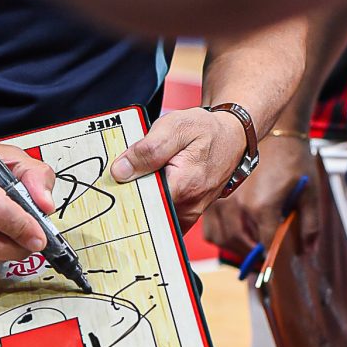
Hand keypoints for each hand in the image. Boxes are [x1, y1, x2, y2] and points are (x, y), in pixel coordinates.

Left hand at [110, 107, 246, 232]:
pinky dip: (152, 207)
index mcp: (182, 186)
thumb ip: (146, 150)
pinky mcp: (188, 216)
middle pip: (146, 212)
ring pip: (153, 217)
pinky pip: (163, 218)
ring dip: (141, 202)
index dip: (125, 193)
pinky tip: (149, 190)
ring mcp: (189, 215)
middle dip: (131, 198)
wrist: (231, 138)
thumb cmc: (206, 131)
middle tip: (125, 179)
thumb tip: (120, 171)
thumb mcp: (174, 127)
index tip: (115, 183)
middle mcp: (188, 207)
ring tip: (140, 180)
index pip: (141, 202)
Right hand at [203, 133, 318, 258]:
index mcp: (263, 206)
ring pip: (223, 240)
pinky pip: (211, 230)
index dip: (271, 260)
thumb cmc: (291, 158)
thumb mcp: (309, 191)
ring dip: (235, 249)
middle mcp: (238, 206)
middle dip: (252, 256)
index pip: (266, 246)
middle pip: (241, 246)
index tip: (272, 269)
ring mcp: (222, 202)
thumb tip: (308, 250)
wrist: (268, 132)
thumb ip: (310, 224)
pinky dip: (221, 239)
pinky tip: (233, 236)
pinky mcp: (213, 199)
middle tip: (261, 260)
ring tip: (248, 248)